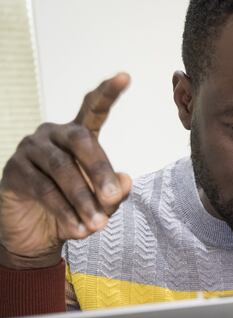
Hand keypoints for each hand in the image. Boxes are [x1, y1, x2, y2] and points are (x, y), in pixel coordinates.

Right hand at [0, 73, 131, 268]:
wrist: (37, 234)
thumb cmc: (75, 210)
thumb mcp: (101, 204)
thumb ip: (114, 192)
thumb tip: (125, 181)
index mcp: (78, 135)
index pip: (93, 109)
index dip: (108, 93)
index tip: (125, 76)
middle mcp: (53, 135)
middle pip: (82, 140)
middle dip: (100, 170)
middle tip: (113, 198)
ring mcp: (30, 150)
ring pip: (62, 169)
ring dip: (82, 199)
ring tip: (98, 225)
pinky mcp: (14, 171)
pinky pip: (43, 189)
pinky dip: (64, 211)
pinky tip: (78, 230)